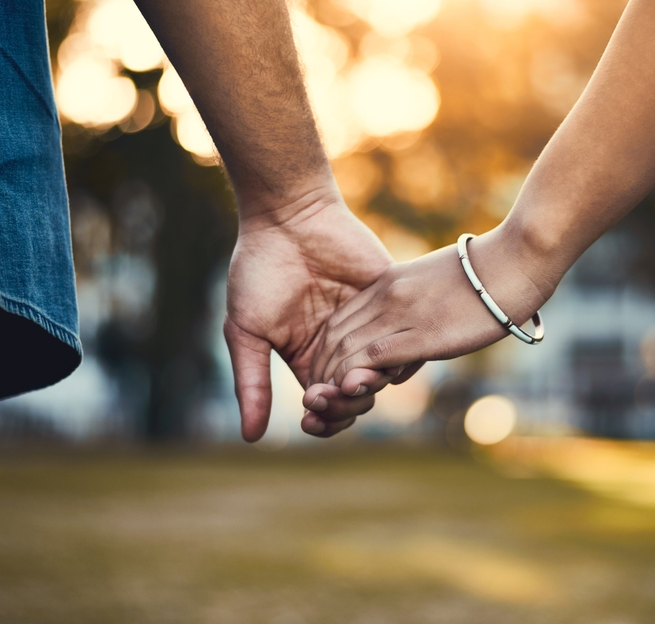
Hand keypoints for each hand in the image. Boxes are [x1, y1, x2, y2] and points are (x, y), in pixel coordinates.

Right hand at [224, 191, 393, 440]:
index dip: (324, 419)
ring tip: (355, 381)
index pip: (326, 404)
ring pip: (384, 372)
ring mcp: (370, 324)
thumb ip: (251, 382)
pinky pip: (407, 336)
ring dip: (371, 384)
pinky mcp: (392, 299)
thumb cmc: (260, 270)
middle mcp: (342, 346)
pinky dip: (400, 354)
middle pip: (357, 395)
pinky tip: (384, 360)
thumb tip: (251, 439)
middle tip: (332, 395)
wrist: (288, 216)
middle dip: (346, 405)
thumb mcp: (247, 331)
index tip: (310, 415)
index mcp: (308, 357)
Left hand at [307, 227, 550, 392]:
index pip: (340, 320)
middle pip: (336, 336)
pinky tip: (350, 392)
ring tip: (327, 403)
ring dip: (332, 380)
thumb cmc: (485, 279)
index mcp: (387, 283)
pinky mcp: (422, 333)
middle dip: (321, 370)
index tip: (324, 376)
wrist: (514, 261)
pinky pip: (375, 357)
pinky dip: (356, 376)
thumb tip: (398, 365)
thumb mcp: (434, 290)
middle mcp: (386, 296)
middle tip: (317, 398)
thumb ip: (411, 319)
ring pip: (349, 349)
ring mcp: (402, 313)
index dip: (326, 352)